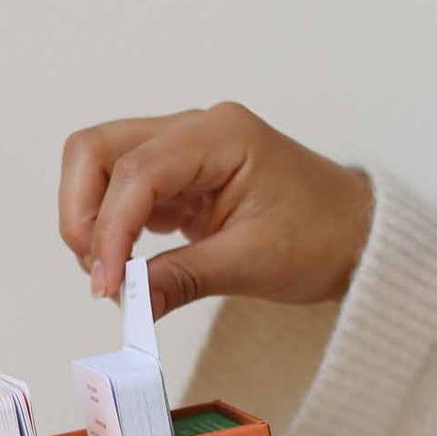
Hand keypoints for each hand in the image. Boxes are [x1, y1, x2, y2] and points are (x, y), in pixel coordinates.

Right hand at [59, 102, 374, 318]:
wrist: (354, 234)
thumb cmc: (321, 236)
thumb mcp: (252, 264)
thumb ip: (181, 279)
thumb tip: (128, 305)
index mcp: (220, 136)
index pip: (136, 172)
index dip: (109, 230)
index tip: (106, 285)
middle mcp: (193, 130)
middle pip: (97, 151)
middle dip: (82, 213)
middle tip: (98, 272)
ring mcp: (180, 150)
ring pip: (98, 167)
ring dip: (89, 220)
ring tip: (112, 273)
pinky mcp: (174, 178)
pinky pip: (118, 192)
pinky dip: (108, 229)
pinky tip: (127, 265)